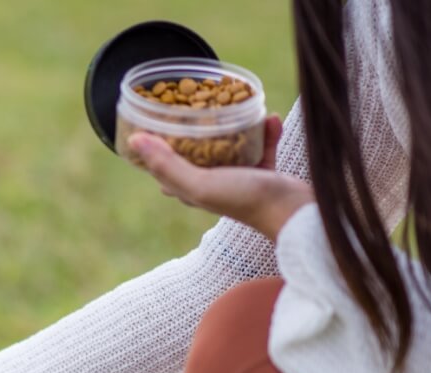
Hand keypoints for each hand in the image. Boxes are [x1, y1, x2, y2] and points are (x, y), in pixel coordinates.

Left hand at [127, 115, 313, 238]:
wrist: (296, 214)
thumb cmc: (245, 200)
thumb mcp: (200, 183)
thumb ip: (167, 165)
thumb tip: (135, 140)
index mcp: (191, 189)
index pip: (164, 165)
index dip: (155, 145)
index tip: (153, 117)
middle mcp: (211, 183)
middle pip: (196, 151)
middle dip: (195, 128)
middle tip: (195, 101)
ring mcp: (239, 179)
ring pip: (230, 145)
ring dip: (234, 126)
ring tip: (236, 104)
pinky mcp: (265, 174)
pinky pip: (262, 146)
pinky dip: (265, 132)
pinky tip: (271, 117)